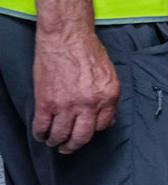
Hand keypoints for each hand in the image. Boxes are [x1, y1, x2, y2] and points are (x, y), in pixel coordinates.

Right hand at [33, 30, 119, 153]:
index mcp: (108, 95)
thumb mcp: (109, 74)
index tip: (86, 132)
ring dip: (55, 141)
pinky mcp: (47, 102)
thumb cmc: (88, 50)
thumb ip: (108, 97)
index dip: (93, 130)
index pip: (103, 125)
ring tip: (53, 141)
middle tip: (68, 147)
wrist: (67, 37)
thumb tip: (107, 118)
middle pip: (82, 136)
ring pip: (60, 135)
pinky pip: (42, 127)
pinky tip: (41, 133)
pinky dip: (40, 134)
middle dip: (74, 145)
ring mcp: (67, 105)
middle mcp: (90, 103)